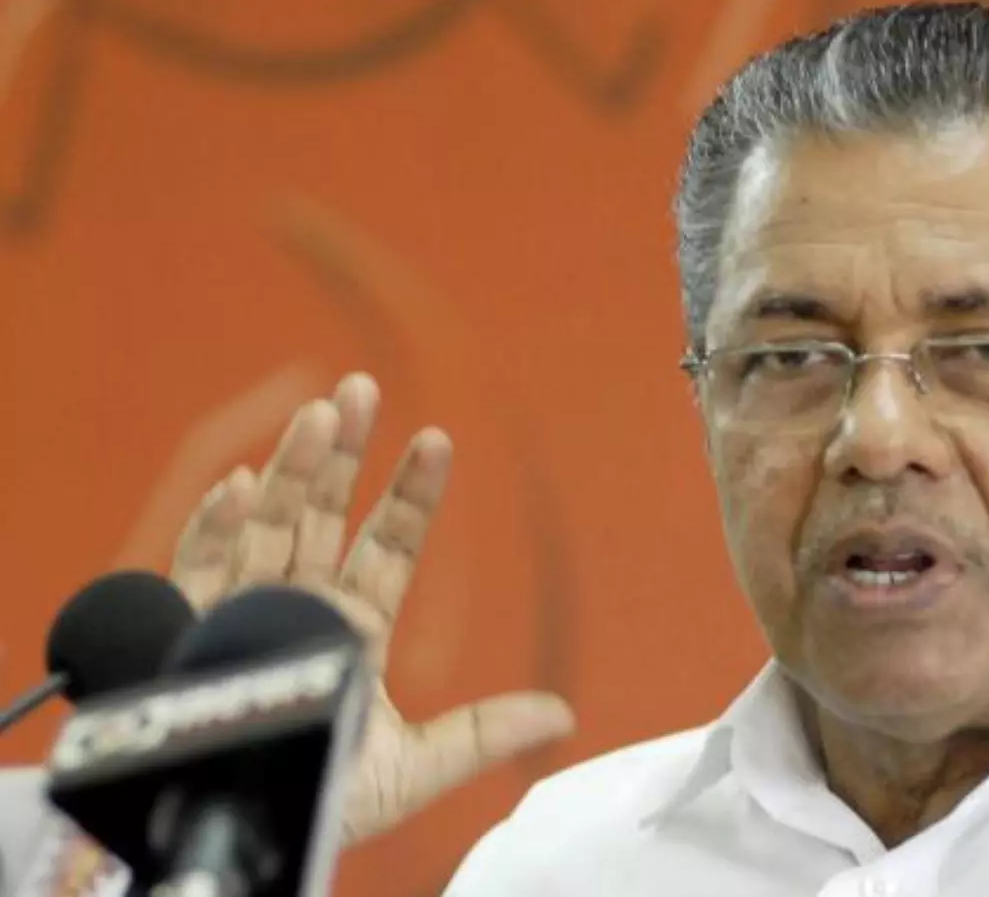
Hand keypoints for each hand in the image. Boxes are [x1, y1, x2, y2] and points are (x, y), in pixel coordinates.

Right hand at [167, 372, 575, 842]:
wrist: (247, 839)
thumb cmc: (323, 801)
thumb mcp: (412, 771)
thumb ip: (480, 735)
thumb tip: (562, 714)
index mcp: (353, 627)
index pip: (388, 547)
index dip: (411, 495)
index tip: (436, 440)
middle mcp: (297, 607)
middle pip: (321, 516)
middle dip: (343, 454)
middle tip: (363, 388)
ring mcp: (240, 612)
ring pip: (265, 525)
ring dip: (291, 469)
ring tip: (321, 415)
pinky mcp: (186, 632)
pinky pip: (196, 568)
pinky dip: (215, 527)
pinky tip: (240, 484)